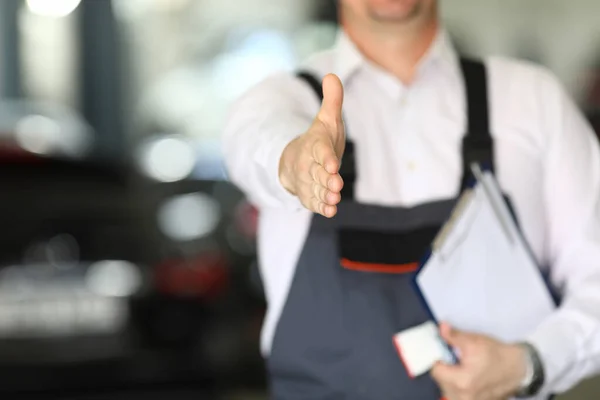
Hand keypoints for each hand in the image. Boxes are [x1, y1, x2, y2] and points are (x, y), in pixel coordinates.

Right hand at [279, 74, 344, 217]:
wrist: (295, 162)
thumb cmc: (318, 141)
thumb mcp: (326, 120)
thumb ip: (332, 101)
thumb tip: (333, 75)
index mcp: (315, 145)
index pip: (320, 150)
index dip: (326, 157)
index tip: (332, 163)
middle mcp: (308, 164)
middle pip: (317, 172)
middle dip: (326, 179)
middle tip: (336, 184)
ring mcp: (307, 181)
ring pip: (316, 188)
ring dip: (325, 194)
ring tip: (334, 198)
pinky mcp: (309, 195)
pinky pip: (314, 202)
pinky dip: (321, 207)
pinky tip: (330, 210)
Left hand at [431, 323, 527, 399]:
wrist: (519, 369)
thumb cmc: (497, 355)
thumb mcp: (474, 341)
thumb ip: (453, 336)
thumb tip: (441, 328)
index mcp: (461, 382)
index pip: (435, 369)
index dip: (438, 357)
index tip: (443, 350)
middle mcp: (462, 396)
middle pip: (440, 379)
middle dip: (444, 366)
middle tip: (454, 356)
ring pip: (446, 386)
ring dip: (450, 374)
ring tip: (462, 365)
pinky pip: (456, 392)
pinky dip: (457, 382)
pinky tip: (467, 373)